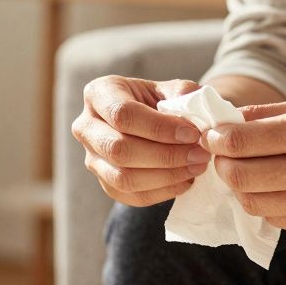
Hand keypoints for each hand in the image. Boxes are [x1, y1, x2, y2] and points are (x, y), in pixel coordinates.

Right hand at [72, 75, 210, 206]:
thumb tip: (193, 111)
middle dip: (164, 155)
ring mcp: (92, 158)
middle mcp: (86, 127)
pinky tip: (186, 180)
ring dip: (166, 177)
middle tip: (199, 154)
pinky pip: (130, 196)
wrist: (149, 120)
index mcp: (99, 94)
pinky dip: (162, 192)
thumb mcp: (170, 88)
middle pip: (118, 149)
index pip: (123, 114)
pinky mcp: (104, 182)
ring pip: (122, 178)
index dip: (159, 127)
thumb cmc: (158, 100)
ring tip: (196, 167)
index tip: (192, 133)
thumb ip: (184, 95)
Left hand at [204, 97, 285, 234]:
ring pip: (254, 203)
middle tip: (224, 157)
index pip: (239, 142)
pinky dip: (267, 203)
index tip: (213, 136)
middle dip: (222, 166)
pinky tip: (276, 186)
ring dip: (242, 187)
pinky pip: (278, 218)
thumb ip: (268, 115)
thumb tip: (225, 121)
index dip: (217, 139)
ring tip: (249, 171)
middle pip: (240, 177)